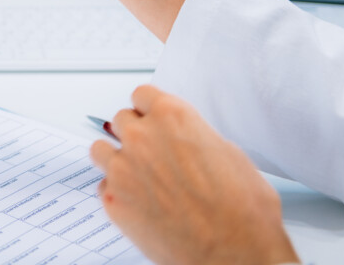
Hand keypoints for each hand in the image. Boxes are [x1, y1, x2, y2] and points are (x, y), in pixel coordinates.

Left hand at [89, 86, 297, 264]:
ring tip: (136, 176)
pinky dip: (117, 191)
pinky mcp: (113, 199)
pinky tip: (138, 202)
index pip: (142, 94)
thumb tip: (183, 140)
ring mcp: (123, 168)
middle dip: (135, 134)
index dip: (148, 109)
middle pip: (121, 120)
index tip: (150, 118)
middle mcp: (142, 137)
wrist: (235, 254)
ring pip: (101, 149)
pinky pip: (103, 185)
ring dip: (116, 158)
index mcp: (172, 117)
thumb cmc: (242, 210)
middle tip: (151, 154)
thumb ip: (193, 137)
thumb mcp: (229, 154)